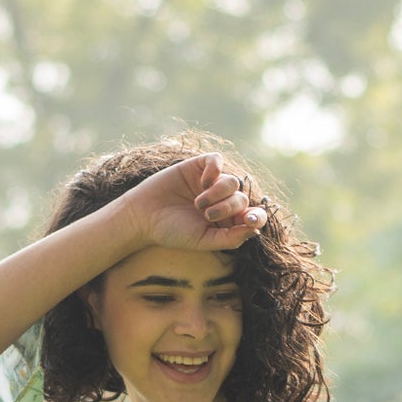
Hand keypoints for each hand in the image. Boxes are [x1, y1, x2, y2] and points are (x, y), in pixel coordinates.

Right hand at [122, 152, 268, 253]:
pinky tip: (203, 181)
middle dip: (228, 207)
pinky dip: (215, 169)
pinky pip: (218, 160)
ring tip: (198, 204)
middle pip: (242, 198)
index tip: (249, 219)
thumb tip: (256, 229)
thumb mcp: (204, 240)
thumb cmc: (173, 231)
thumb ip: (230, 238)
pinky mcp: (198, 166)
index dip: (257, 216)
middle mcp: (222, 200)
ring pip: (232, 181)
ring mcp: (211, 182)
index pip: (252, 215)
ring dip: (218, 193)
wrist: (144, 216)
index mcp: (226, 220)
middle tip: (207, 215)